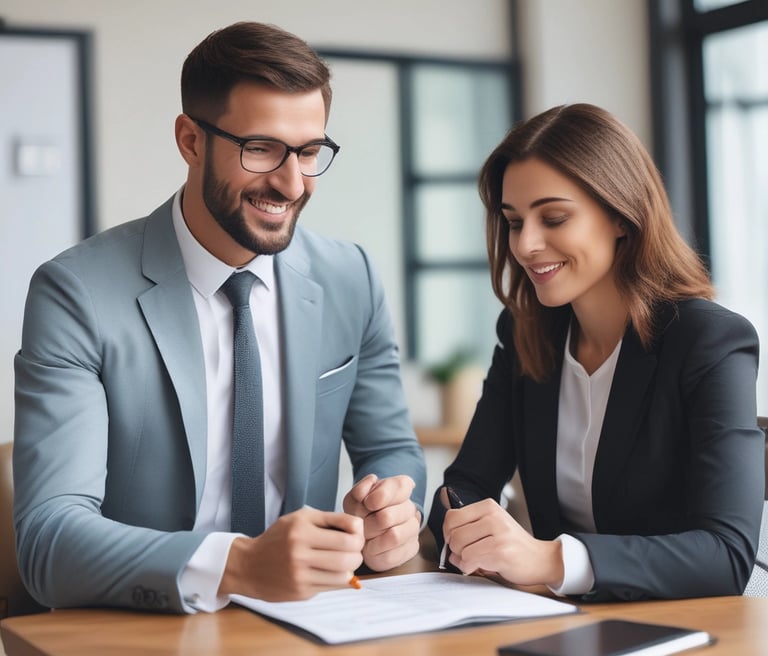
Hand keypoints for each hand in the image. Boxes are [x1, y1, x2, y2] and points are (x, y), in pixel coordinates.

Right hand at [218, 507, 363, 600]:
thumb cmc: (279, 538)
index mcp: (301, 530)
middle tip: (353, 550)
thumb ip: (331, 519)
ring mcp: (300, 574)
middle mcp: (300, 552)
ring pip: (344, 574)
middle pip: (349, 556)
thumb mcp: (301, 518)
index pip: (347, 535)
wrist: (248, 565)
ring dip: (350, 568)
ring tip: (344, 561)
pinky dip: (339, 579)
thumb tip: (359, 528)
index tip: (355, 535)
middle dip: (357, 553)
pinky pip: (332, 586)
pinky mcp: (300, 591)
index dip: (358, 535)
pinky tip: (332, 572)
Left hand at [343, 474, 420, 571]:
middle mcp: (411, 507)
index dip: (380, 496)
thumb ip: (360, 489)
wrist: (364, 533)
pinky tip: (372, 547)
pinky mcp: (411, 549)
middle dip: (368, 523)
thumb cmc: (360, 514)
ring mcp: (413, 529)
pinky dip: (375, 552)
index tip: (368, 503)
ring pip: (394, 536)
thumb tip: (372, 481)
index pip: (400, 486)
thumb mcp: (354, 499)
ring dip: (373, 538)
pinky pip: (392, 555)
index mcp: (400, 488)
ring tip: (366, 536)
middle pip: (388, 516)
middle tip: (362, 524)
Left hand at [443, 497, 563, 587]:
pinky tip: (481, 567)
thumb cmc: (513, 545)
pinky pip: (470, 561)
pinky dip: (470, 568)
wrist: (541, 559)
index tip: (455, 541)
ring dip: (463, 561)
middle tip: (466, 554)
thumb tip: (446, 538)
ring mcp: (498, 534)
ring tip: (475, 561)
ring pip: (460, 549)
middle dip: (455, 549)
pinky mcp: (500, 552)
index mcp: (489, 507)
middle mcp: (493, 517)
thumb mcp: (492, 526)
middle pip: (453, 534)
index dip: (448, 533)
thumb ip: (469, 527)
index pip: (452, 516)